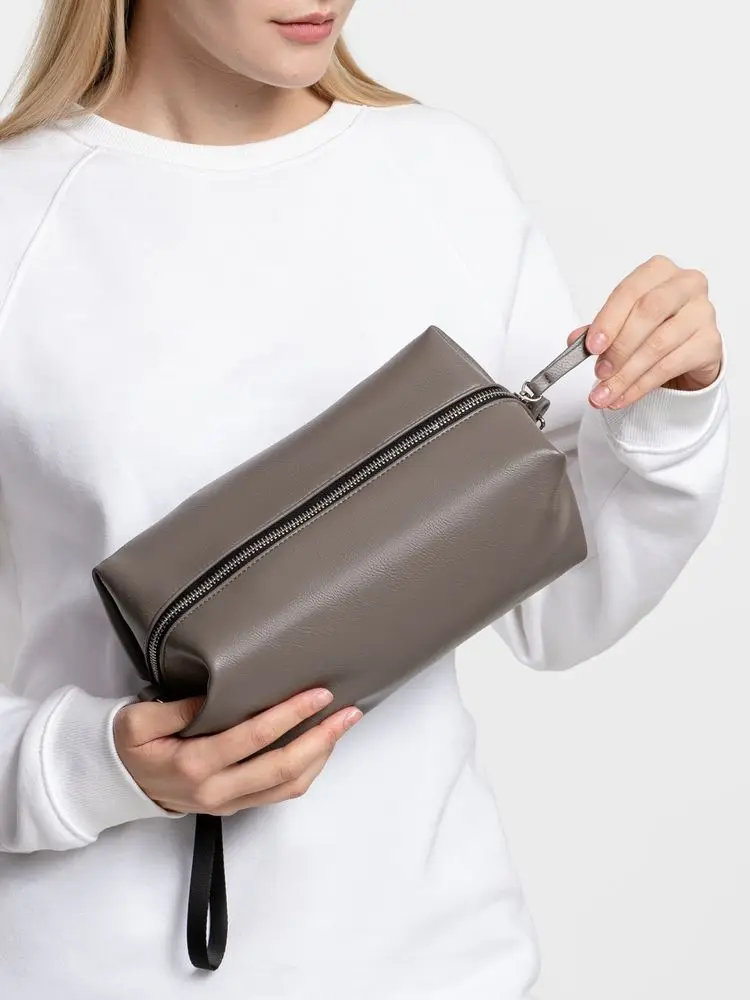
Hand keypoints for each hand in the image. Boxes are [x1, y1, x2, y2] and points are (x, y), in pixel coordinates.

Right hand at [114, 688, 361, 815]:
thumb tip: (214, 692)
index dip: (290, 715)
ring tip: (342, 727)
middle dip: (321, 738)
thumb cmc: (127, 746)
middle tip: (349, 712)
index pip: (254, 738)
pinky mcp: (233, 806)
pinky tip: (320, 748)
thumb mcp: (138, 720)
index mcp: (193, 764)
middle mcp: (216, 790)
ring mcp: (227, 803)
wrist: (114, 784)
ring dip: (321, 756)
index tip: (318, 694)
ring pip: (287, 787)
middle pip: (282, 768)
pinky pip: (279, 794)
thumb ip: (176, 707)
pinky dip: (307, 772)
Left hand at [566, 255, 723, 408]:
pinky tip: (624, 396)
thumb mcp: (622, 323)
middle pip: (649, 312)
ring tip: (606, 392)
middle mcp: (685, 285)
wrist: (687, 349)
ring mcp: (703, 312)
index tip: (591, 346)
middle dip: (619, 347)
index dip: (608, 320)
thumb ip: (599, 329)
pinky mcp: (710, 342)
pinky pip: (670, 366)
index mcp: (658, 271)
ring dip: (626, 374)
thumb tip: (575, 340)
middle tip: (600, 372)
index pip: (630, 291)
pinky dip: (642, 386)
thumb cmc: (653, 327)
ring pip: (658, 345)